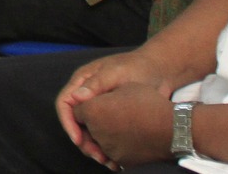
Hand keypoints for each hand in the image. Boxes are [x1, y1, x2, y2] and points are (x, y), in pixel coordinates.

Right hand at [57, 54, 187, 162]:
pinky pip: (103, 132)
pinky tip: (115, 157)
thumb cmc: (137, 67)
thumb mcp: (115, 74)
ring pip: (89, 129)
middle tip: (97, 156)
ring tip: (107, 160)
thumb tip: (76, 98)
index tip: (78, 140)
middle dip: (83, 140)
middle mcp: (87, 94)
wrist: (161, 71)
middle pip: (75, 120)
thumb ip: (95, 84)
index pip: (65, 104)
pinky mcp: (113, 116)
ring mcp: (100, 106)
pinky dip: (106, 145)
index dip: (68, 123)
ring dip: (94, 146)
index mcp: (82, 81)